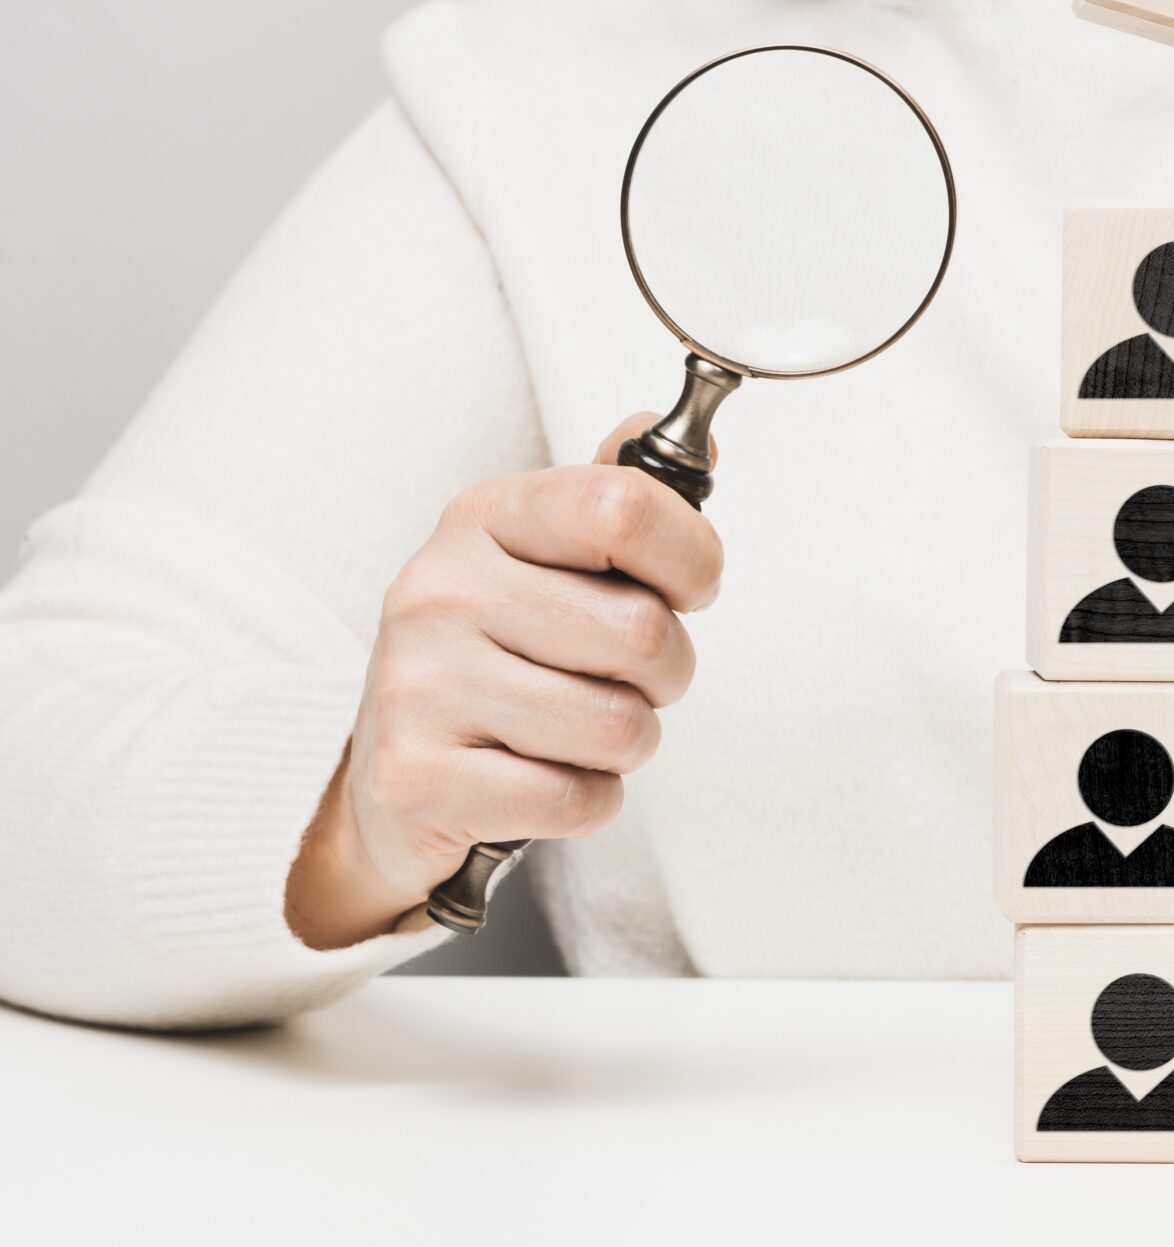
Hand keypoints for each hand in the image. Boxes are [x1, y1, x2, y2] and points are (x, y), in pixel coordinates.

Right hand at [286, 414, 721, 948]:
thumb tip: (705, 447)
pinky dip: (589, 799)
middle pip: (641, 631)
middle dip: (667, 671)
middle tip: (628, 677)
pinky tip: (543, 775)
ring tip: (580, 729)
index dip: (690, 556)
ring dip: (628, 742)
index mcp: (484, 517)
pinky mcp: (417, 779)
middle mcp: (441, 590)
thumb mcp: (549, 558)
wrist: (395, 777)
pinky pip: (578, 798)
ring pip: (619, 725)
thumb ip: (624, 499)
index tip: (688, 587)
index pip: (623, 506)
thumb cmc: (499, 654)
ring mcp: (419, 685)